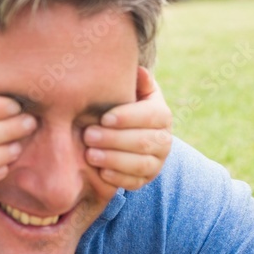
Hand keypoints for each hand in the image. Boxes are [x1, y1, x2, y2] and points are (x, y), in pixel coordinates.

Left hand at [83, 67, 171, 189]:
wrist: (132, 134)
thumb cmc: (126, 107)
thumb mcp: (134, 92)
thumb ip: (138, 83)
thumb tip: (139, 71)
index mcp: (162, 115)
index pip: (150, 116)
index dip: (128, 117)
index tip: (104, 118)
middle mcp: (164, 140)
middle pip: (143, 142)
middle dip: (114, 140)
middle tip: (88, 136)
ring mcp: (157, 162)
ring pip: (140, 164)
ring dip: (114, 160)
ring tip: (90, 155)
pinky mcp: (146, 179)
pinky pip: (135, 182)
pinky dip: (118, 178)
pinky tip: (101, 172)